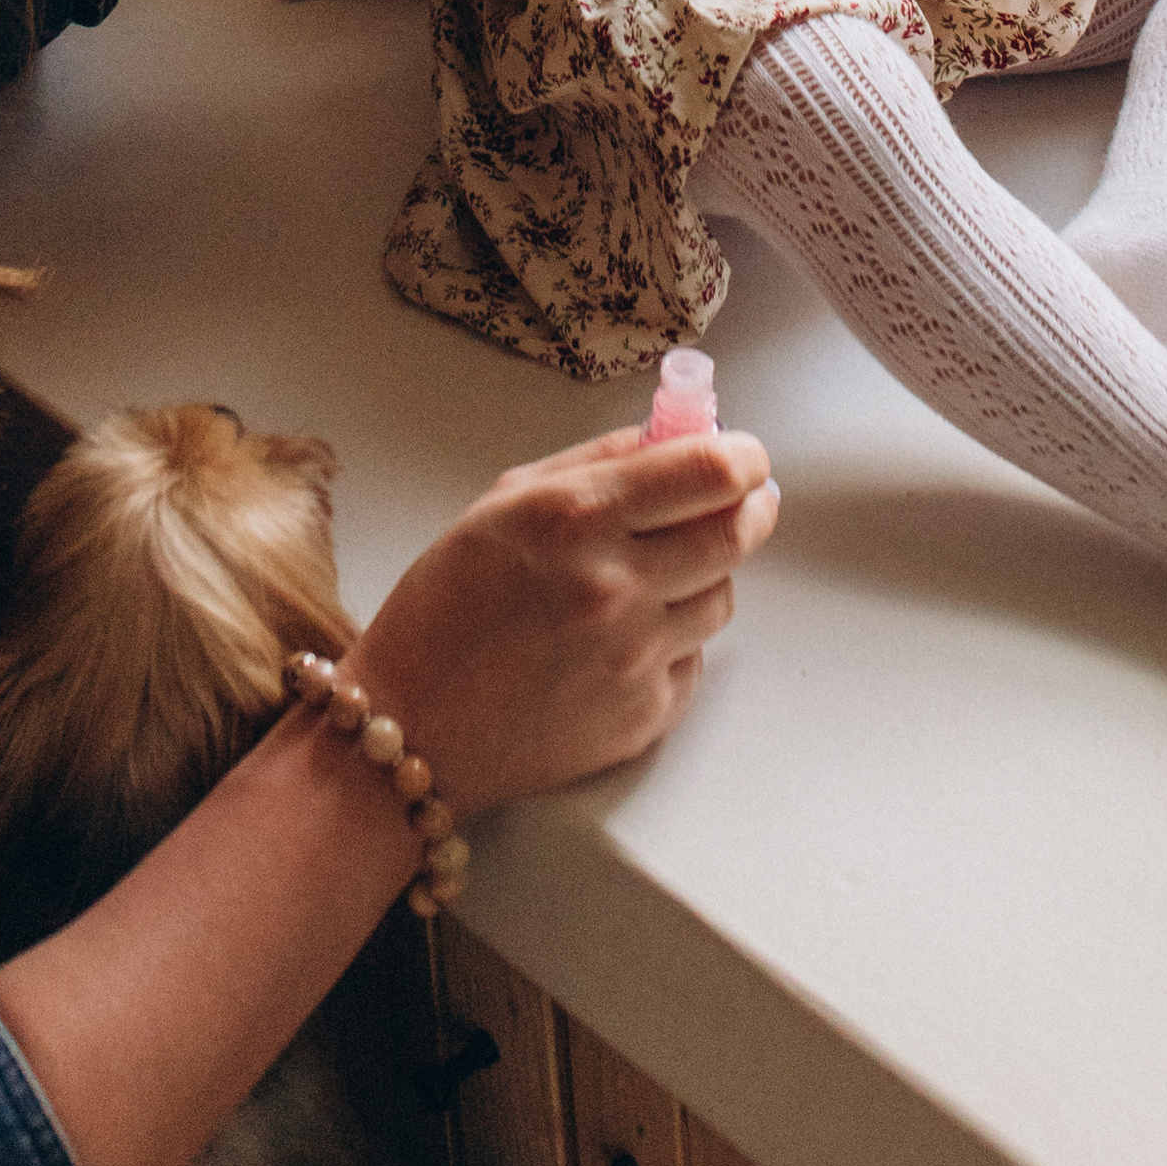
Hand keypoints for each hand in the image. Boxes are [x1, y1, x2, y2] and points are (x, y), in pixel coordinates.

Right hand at [348, 423, 779, 816]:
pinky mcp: (644, 718)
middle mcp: (616, 587)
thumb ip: (595, 462)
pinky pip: (692, 662)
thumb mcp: (504, 503)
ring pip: (721, 599)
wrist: (416, 728)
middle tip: (744, 499)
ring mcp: (635, 659)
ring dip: (705, 576)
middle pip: (736, 533)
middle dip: (750, 507)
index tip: (744, 457)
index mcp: (577, 518)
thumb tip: (671, 437)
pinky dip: (672, 643)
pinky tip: (621, 641)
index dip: (743, 457)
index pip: (710, 471)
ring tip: (655, 576)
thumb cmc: (445, 607)